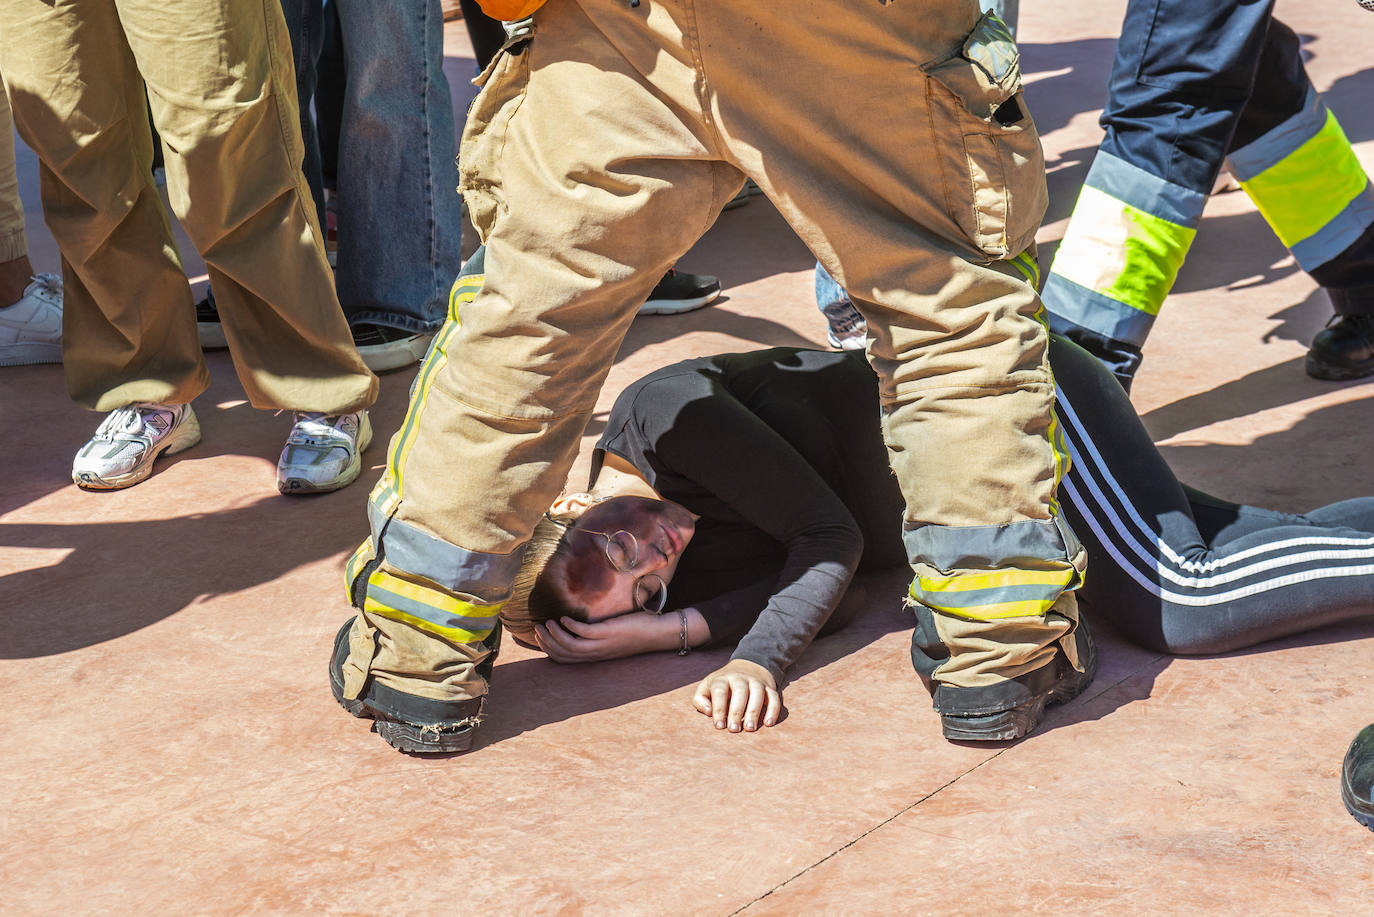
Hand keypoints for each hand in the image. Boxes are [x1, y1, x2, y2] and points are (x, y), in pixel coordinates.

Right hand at [534, 612, 666, 662]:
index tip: (538, 637)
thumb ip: (597, 635)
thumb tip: (582, 624)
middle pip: (563, 653)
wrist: (658, 634)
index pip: (565, 659)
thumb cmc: (637, 633)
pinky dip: (570, 626)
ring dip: (554, 634)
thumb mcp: (612, 638)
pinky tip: (564, 617)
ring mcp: (602, 644)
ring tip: (546, 622)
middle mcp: (596, 654)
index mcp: (595, 656)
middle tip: (536, 629)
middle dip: (546, 642)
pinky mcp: (608, 633)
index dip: (548, 649)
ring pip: (570, 645)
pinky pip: (582, 632)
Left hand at [692, 659, 781, 732]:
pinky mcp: (769, 688)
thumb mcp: (706, 687)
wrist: (747, 666)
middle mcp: (740, 678)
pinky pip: (774, 697)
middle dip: (736, 712)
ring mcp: (756, 682)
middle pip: (740, 692)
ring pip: (757, 694)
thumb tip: (708, 712)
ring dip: (754, 711)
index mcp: (722, 679)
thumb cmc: (722, 685)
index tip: (719, 726)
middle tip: (734, 729)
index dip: (719, 709)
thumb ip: (700, 700)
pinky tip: (768, 723)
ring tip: (750, 729)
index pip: (720, 691)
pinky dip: (773, 710)